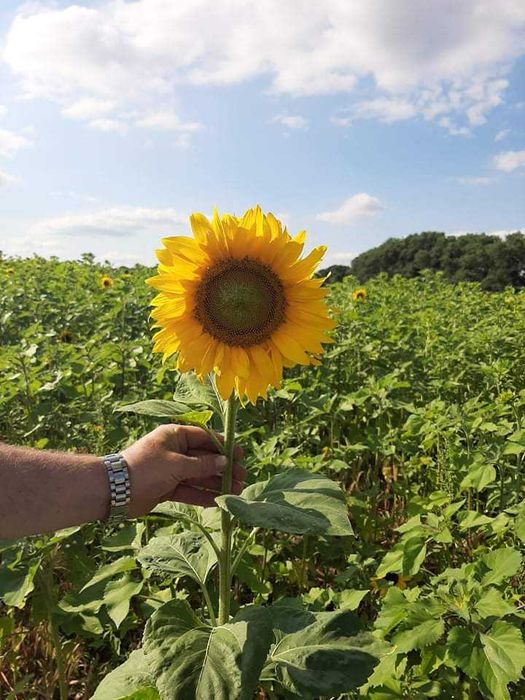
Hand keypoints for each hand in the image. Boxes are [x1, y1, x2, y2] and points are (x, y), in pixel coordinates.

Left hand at [121, 424, 244, 516]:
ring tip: (237, 491)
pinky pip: (189, 490)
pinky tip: (219, 501)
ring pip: (199, 476)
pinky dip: (203, 495)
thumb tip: (225, 462)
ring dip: (217, 483)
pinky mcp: (167, 488)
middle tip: (243, 477)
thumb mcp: (177, 464)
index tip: (241, 455)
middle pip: (205, 458)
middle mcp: (175, 451)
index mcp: (175, 435)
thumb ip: (202, 464)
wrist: (115, 491)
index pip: (205, 438)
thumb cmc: (146, 468)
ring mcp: (171, 470)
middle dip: (224, 468)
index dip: (224, 447)